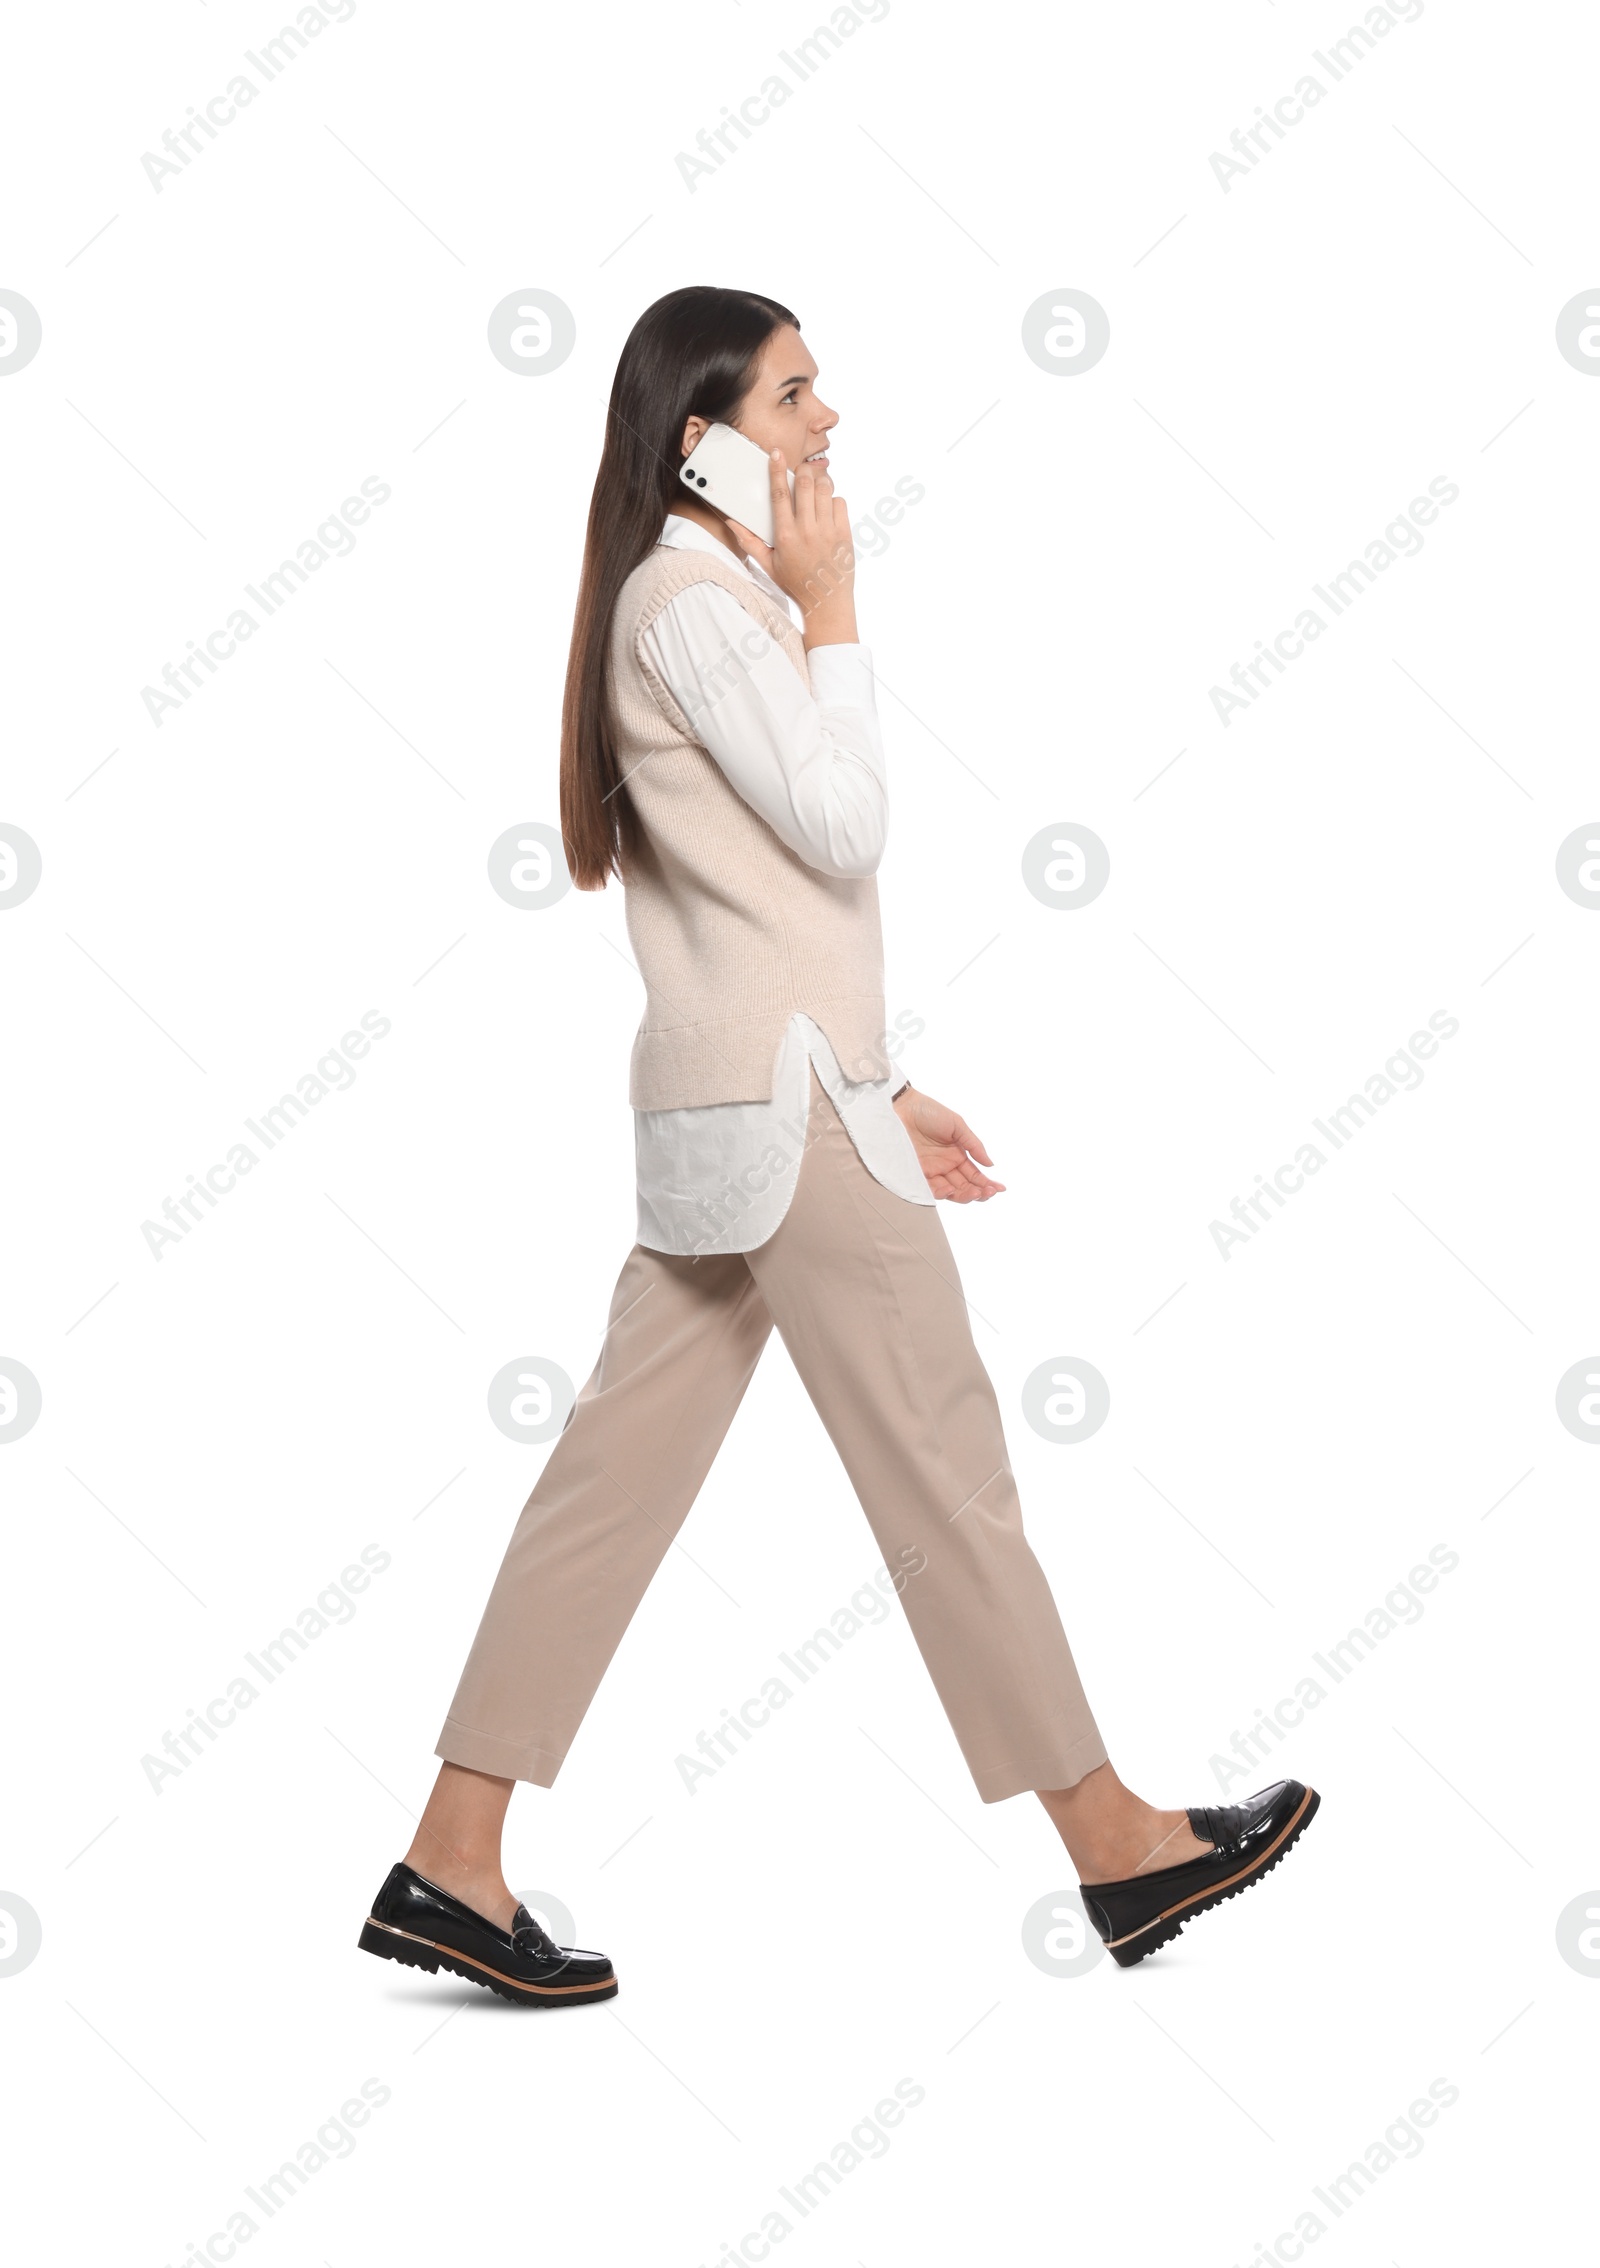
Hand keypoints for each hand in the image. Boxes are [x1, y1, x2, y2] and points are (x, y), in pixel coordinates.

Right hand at [725, 449, 856, 642]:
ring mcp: (828, 531)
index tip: (776, 453)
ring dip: (819, 482)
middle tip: (800, 472)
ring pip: (824, 489)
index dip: (776, 470)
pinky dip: (833, 499)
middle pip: (805, 484)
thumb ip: (749, 541)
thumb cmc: (796, 583)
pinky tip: (827, 508)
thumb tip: (731, 522)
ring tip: (814, 488)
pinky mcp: (844, 533)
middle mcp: (807, 531)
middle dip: (802, 471)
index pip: (779, 494)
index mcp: (785, 536)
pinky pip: (840, 502)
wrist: (826, 602)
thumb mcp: (768, 565)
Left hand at [892, 1086, 1005, 1202]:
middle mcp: (946, 1166)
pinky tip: (951, 1190)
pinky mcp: (917, 1174)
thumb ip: (974, 1145)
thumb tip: (991, 1164)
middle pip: (965, 1186)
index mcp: (958, 1155)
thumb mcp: (957, 1125)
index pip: (975, 1175)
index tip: (999, 1189)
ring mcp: (932, 1171)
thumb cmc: (929, 1112)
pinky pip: (931, 1189)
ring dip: (964, 1195)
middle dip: (979, 1192)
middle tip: (988, 1193)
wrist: (901, 1108)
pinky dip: (942, 1193)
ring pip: (951, 1191)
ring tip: (975, 1193)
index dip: (987, 1183)